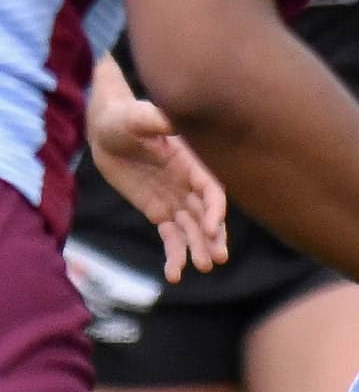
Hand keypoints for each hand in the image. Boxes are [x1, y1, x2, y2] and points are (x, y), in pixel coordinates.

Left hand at [87, 89, 227, 280]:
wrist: (108, 129)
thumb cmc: (125, 117)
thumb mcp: (139, 116)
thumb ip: (159, 120)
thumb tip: (176, 120)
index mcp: (194, 163)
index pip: (211, 189)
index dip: (214, 209)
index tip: (210, 227)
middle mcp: (190, 185)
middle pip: (207, 215)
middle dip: (213, 237)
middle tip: (218, 258)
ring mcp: (176, 200)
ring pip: (192, 230)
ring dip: (198, 249)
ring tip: (202, 268)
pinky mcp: (159, 212)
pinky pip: (171, 237)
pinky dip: (174, 255)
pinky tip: (173, 274)